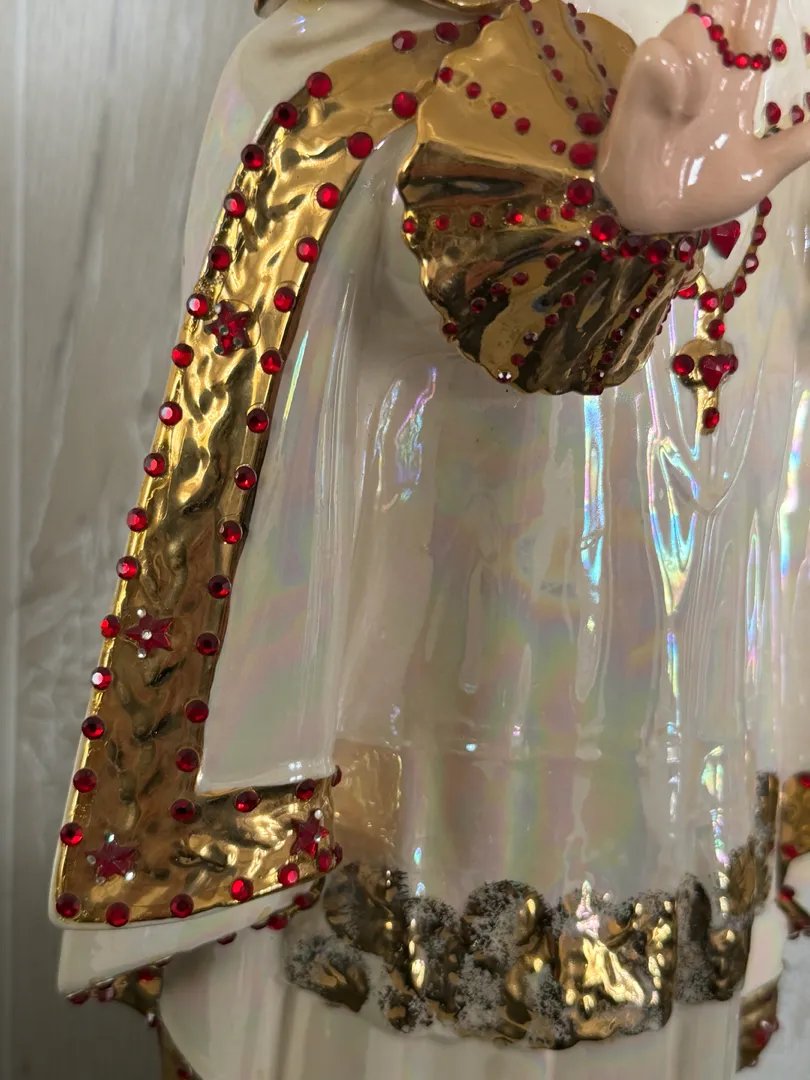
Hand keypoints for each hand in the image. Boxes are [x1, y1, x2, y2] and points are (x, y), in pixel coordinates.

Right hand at [598, 0, 807, 232]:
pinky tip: (679, 108)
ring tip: (698, 105)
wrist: (657, 220)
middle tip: (734, 32)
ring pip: (687, 23)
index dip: (759, 5)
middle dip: (729, 3)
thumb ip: (797, 144)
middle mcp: (704, 73)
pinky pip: (654, 52)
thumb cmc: (702, 197)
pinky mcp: (638, 88)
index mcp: (735, 86)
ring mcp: (669, 77)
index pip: (753, 28)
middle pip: (718, 8)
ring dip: (701, 54)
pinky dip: (673, 71)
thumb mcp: (759, 171)